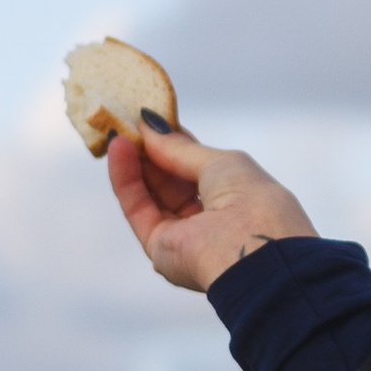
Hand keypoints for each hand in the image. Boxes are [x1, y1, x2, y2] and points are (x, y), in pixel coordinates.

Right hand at [104, 121, 317, 292]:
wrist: (252, 251)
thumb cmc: (250, 200)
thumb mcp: (219, 161)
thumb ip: (180, 147)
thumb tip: (150, 125)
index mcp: (235, 198)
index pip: (196, 168)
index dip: (173, 142)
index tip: (150, 119)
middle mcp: (209, 220)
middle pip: (170, 181)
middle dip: (148, 150)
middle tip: (126, 121)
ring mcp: (184, 235)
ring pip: (150, 194)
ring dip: (133, 161)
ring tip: (117, 129)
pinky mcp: (159, 248)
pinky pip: (138, 208)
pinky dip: (125, 178)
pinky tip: (118, 148)